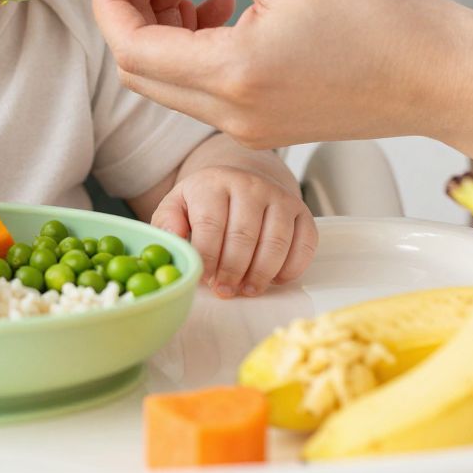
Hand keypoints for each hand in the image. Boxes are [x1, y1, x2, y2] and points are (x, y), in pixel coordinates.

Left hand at [92, 0, 472, 148]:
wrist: (446, 75)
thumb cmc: (381, 16)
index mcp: (231, 75)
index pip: (130, 47)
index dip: (110, 1)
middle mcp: (230, 115)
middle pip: (140, 70)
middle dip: (133, 14)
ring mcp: (247, 129)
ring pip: (170, 83)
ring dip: (165, 31)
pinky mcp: (266, 128)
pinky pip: (205, 92)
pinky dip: (197, 50)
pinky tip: (227, 9)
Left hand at [152, 166, 316, 297]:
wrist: (243, 182)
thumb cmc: (207, 202)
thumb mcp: (177, 204)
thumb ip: (167, 221)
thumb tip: (172, 237)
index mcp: (214, 182)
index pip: (210, 224)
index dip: (208, 258)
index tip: (204, 279)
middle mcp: (250, 185)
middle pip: (244, 236)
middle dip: (232, 270)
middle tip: (224, 290)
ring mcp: (279, 197)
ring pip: (276, 242)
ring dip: (261, 274)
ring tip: (246, 289)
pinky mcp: (302, 211)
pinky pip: (304, 244)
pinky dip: (290, 268)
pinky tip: (273, 279)